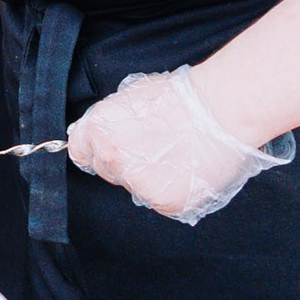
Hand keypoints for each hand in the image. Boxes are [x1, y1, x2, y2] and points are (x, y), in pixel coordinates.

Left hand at [66, 66, 293, 224]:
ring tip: (177, 156)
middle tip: (156, 148)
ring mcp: (136, 183)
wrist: (219, 110)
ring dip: (150, 178)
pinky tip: (187, 170)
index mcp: (98, 129)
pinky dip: (172, 190)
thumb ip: (109, 121)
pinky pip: (161, 200)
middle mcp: (111, 158)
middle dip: (125, 163)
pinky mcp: (164, 201)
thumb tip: (101, 134)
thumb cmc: (180, 97)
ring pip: (135, 187)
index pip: (79, 151)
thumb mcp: (130, 98)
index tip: (111, 149)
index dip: (96, 149)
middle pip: (108, 170)